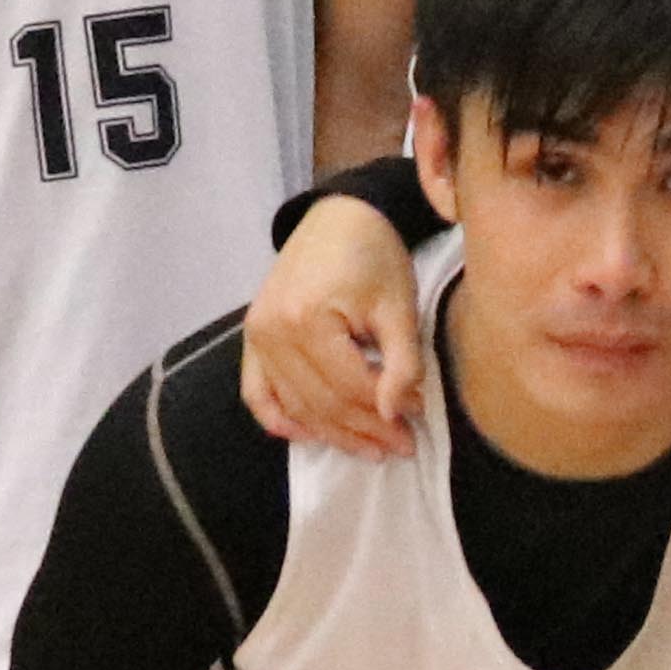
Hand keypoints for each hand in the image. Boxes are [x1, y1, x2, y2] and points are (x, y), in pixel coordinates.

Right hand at [238, 194, 423, 458]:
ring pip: (294, 405)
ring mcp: (256, 336)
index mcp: (308, 319)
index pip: (351, 387)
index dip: (387, 410)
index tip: (418, 419)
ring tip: (372, 449)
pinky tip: (307, 437)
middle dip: (365, 431)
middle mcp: (274, 331)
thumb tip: (397, 412)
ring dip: (332, 434)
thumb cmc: (374, 258)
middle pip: (322, 402)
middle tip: (403, 447)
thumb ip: (402, 362)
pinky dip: (278, 419)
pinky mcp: (252, 338)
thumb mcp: (399, 307)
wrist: (337, 219)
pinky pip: (256, 392)